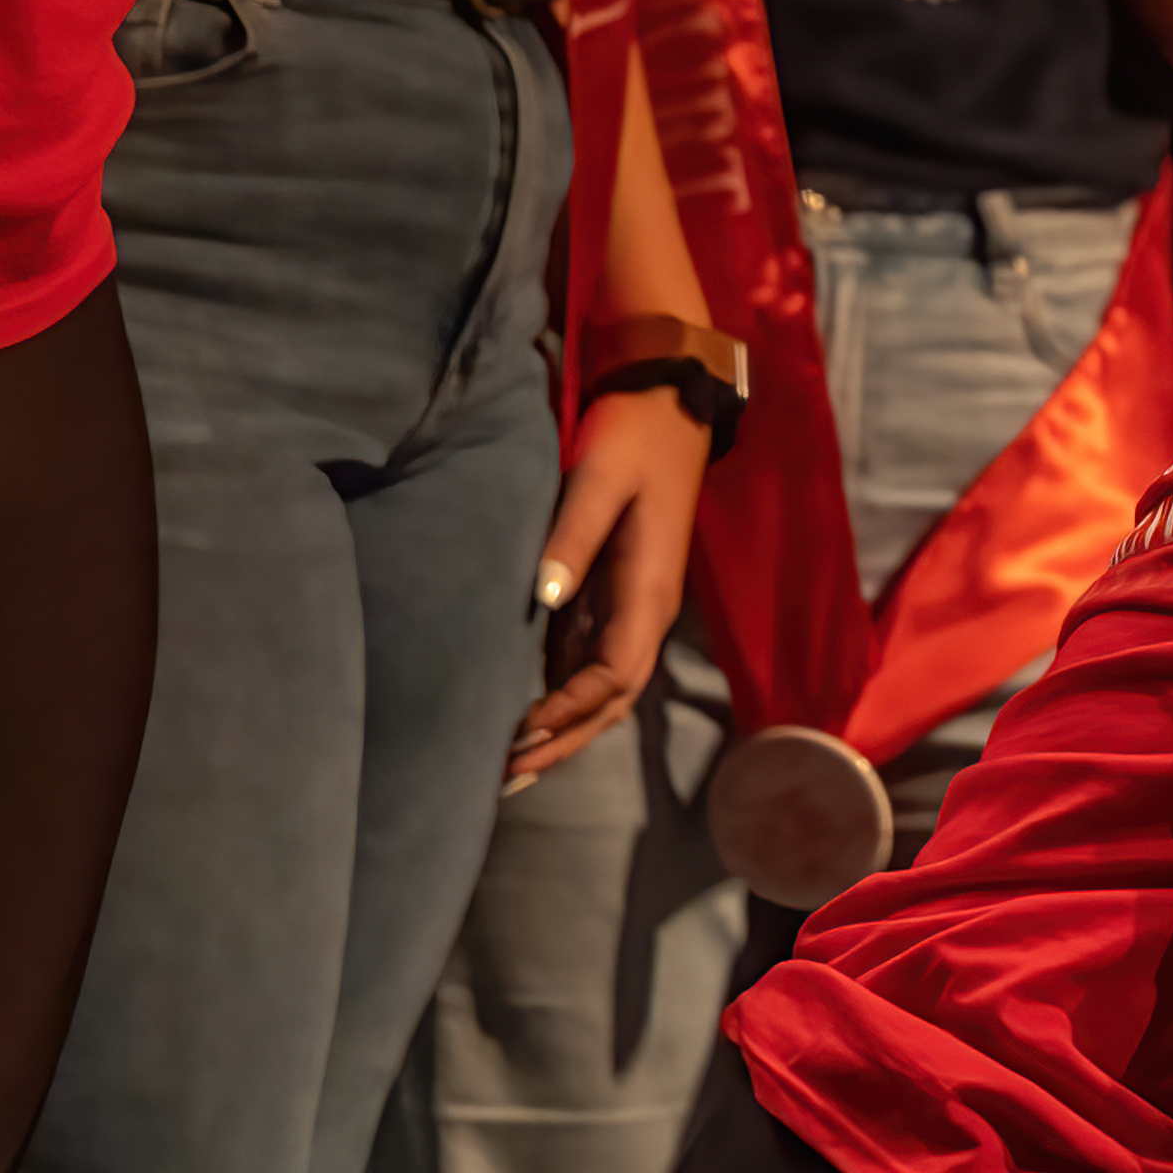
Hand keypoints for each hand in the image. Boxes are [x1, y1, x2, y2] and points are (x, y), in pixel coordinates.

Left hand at [506, 387, 710, 787]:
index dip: (567, 715)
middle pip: (609, 700)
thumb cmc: (633, 436)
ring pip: (600, 686)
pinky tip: (522, 710)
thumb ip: (571, 539)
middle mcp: (644, 609)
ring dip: (561, 726)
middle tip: (504, 775)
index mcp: (648, 593)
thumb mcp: (599, 481)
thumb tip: (543, 597)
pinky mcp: (611, 588)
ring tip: (508, 760)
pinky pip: (586, 658)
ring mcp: (629, 602)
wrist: (668, 397)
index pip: (612, 678)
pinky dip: (558, 694)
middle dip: (564, 741)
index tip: (518, 737)